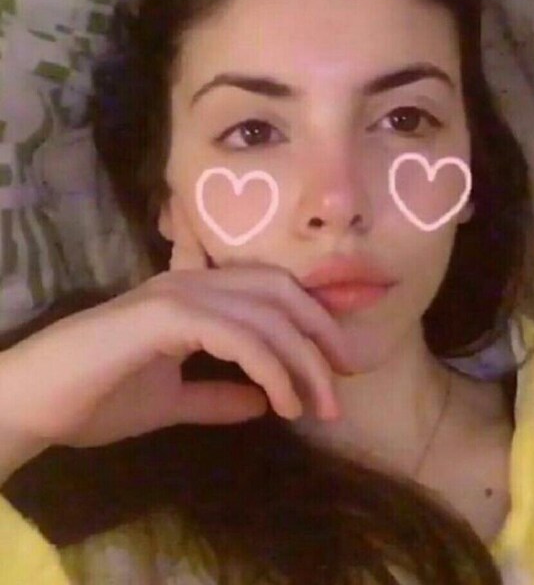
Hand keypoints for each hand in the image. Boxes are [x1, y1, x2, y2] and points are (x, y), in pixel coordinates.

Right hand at [0, 199, 351, 474]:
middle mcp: (192, 282)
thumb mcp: (172, 401)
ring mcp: (178, 294)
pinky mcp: (164, 315)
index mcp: (197, 296)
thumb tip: (262, 402)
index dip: (312, 321)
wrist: (32, 402)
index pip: (272, 292)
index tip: (338, 365)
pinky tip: (282, 403)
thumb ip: (217, 397)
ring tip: (321, 405)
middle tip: (346, 378)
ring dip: (303, 361)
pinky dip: (270, 367)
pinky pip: (238, 335)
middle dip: (321, 333)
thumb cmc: (96, 398)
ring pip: (267, 314)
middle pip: (281, 292)